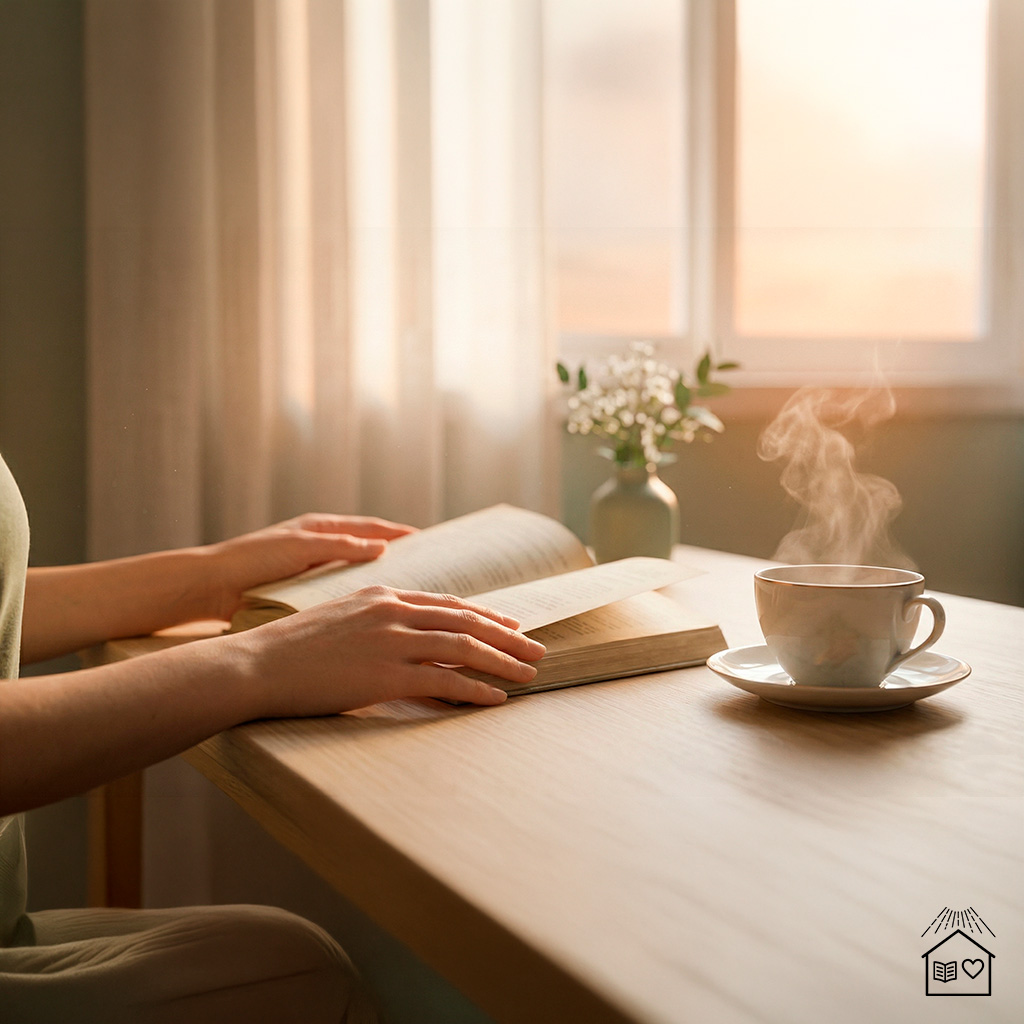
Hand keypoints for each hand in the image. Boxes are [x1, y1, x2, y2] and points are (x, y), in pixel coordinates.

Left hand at [206, 514, 414, 619]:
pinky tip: (372, 618)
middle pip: (369, 551)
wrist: (211, 587)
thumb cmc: (252, 561)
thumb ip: (342, 546)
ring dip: (379, 583)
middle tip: (428, 572)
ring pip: (356, 575)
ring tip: (407, 598)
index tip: (429, 542)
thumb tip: (381, 548)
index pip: (372, 528)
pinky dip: (358, 601)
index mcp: (321, 528)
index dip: (400, 535)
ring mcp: (312, 570)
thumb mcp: (301, 548)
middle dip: (397, 559)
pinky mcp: (302, 593)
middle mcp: (320, 546)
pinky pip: (339, 594)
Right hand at [237, 586, 545, 712]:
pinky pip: (444, 681)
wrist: (258, 664)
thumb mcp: (342, 618)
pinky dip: (476, 689)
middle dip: (507, 636)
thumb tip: (408, 637)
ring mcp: (391, 641)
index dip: (486, 614)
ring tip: (529, 674)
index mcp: (383, 595)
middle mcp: (393, 611)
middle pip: (466, 621)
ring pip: (463, 647)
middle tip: (537, 649)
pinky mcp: (385, 674)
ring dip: (502, 662)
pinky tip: (496, 699)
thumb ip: (378, 620)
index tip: (511, 625)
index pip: (449, 603)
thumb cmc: (294, 648)